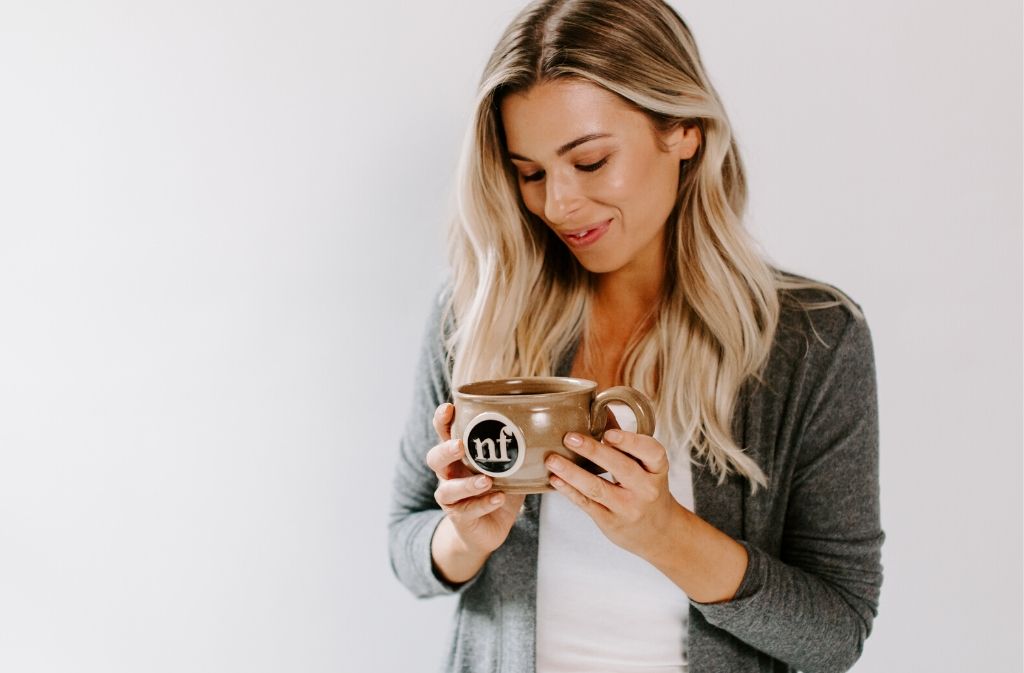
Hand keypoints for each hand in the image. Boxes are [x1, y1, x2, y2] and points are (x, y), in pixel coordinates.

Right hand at [426, 404, 525, 576]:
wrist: (487, 529)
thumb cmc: (498, 490)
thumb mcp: (509, 468)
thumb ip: (518, 450)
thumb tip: (547, 426)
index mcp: (458, 456)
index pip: (443, 434)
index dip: (442, 421)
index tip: (448, 408)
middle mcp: (449, 475)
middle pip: (434, 458)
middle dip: (445, 450)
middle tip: (460, 445)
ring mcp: (451, 498)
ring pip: (447, 489)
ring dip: (466, 484)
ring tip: (485, 480)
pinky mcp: (460, 518)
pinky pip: (467, 510)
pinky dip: (484, 504)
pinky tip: (498, 498)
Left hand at [545, 428, 682, 561]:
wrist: (658, 532)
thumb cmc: (647, 488)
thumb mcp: (647, 466)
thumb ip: (625, 441)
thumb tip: (599, 408)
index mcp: (657, 469)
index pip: (652, 452)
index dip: (630, 441)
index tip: (608, 434)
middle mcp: (646, 489)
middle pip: (621, 468)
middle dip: (594, 451)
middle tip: (570, 437)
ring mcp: (628, 508)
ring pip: (598, 488)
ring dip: (572, 473)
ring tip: (552, 460)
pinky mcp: (611, 522)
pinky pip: (587, 504)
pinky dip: (569, 491)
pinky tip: (555, 479)